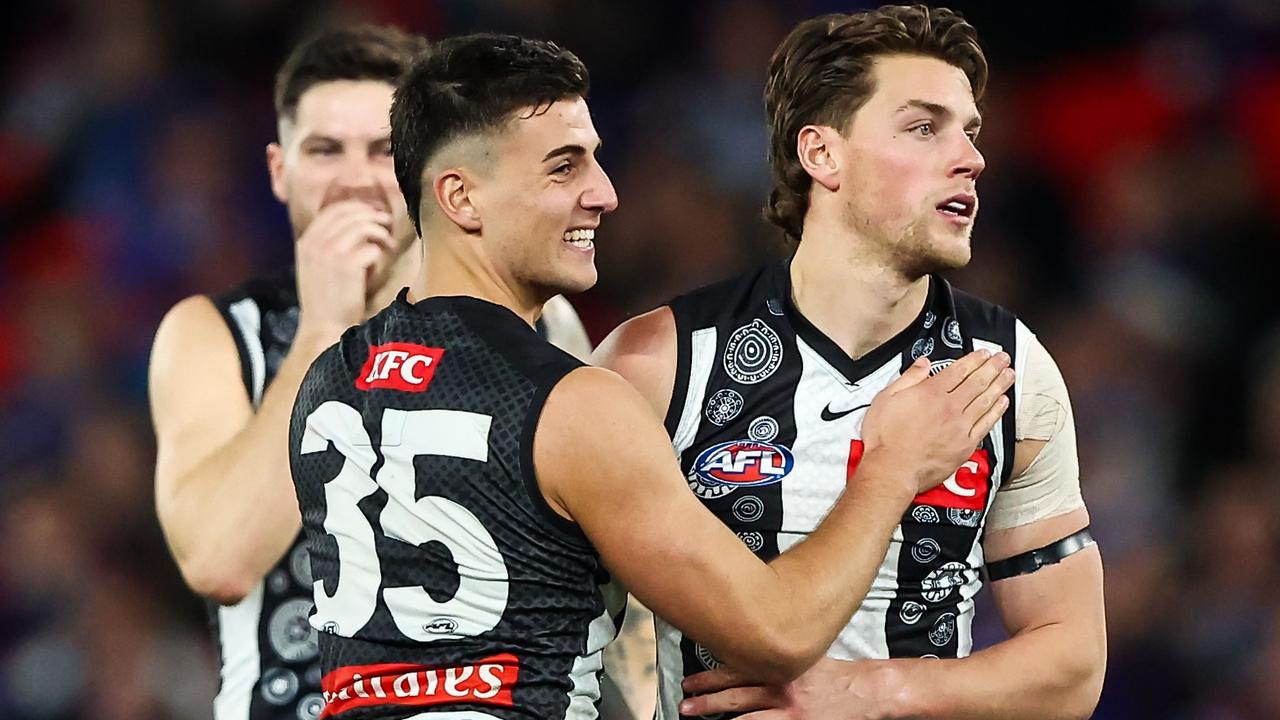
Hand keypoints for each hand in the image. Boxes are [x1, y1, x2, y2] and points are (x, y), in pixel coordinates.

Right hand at [294, 199, 393, 342]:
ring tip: (388, 243)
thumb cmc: (325, 300)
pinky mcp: (348, 266)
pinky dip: (379, 254)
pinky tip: (379, 265)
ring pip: (363, 226)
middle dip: (372, 214)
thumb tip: (353, 222)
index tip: (371, 211)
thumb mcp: (315, 267)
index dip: (355, 207)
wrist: (323, 327)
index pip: (332, 211)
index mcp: (306, 242)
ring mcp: (330, 253)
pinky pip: (372, 248)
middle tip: (386, 222)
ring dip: (380, 232)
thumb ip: (326, 244)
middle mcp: (315, 244)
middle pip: (349, 214)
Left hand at [679, 657, 908, 719]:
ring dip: (718, 718)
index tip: (690, 681)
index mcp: (779, 664)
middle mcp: (780, 686)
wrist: (867, 690)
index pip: (736, 669)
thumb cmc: (834, 674)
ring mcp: (789, 711)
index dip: (709, 676)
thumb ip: (776, 658)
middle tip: (684, 705)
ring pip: (744, 718)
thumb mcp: (802, 656)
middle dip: (706, 700)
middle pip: (734, 694)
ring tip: (696, 717)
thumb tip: (744, 657)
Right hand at [859, 350, 1012, 496]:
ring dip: (1000, 385)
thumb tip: (922, 364)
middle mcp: (949, 407)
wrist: (892, 469)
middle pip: (977, 382)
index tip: (984, 354)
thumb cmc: (885, 438)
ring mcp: (960, 427)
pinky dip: (997, 411)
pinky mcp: (965, 445)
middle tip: (1004, 359)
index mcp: (931, 393)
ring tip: (1008, 375)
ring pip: (985, 400)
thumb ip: (908, 378)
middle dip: (993, 367)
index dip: (974, 359)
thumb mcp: (886, 398)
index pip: (959, 370)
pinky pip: (986, 424)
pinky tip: (1003, 402)